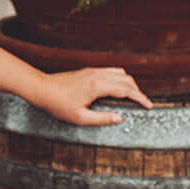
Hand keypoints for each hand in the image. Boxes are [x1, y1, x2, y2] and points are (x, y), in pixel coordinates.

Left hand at [30, 66, 156, 124]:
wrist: (41, 88)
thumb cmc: (57, 103)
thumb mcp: (80, 117)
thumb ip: (102, 118)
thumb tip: (119, 118)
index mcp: (97, 86)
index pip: (127, 90)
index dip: (141, 98)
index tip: (148, 105)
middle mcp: (97, 75)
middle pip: (126, 79)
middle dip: (137, 91)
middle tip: (141, 103)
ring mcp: (92, 71)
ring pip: (119, 72)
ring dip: (129, 83)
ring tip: (131, 96)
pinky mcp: (87, 70)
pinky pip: (110, 71)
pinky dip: (119, 78)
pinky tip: (117, 88)